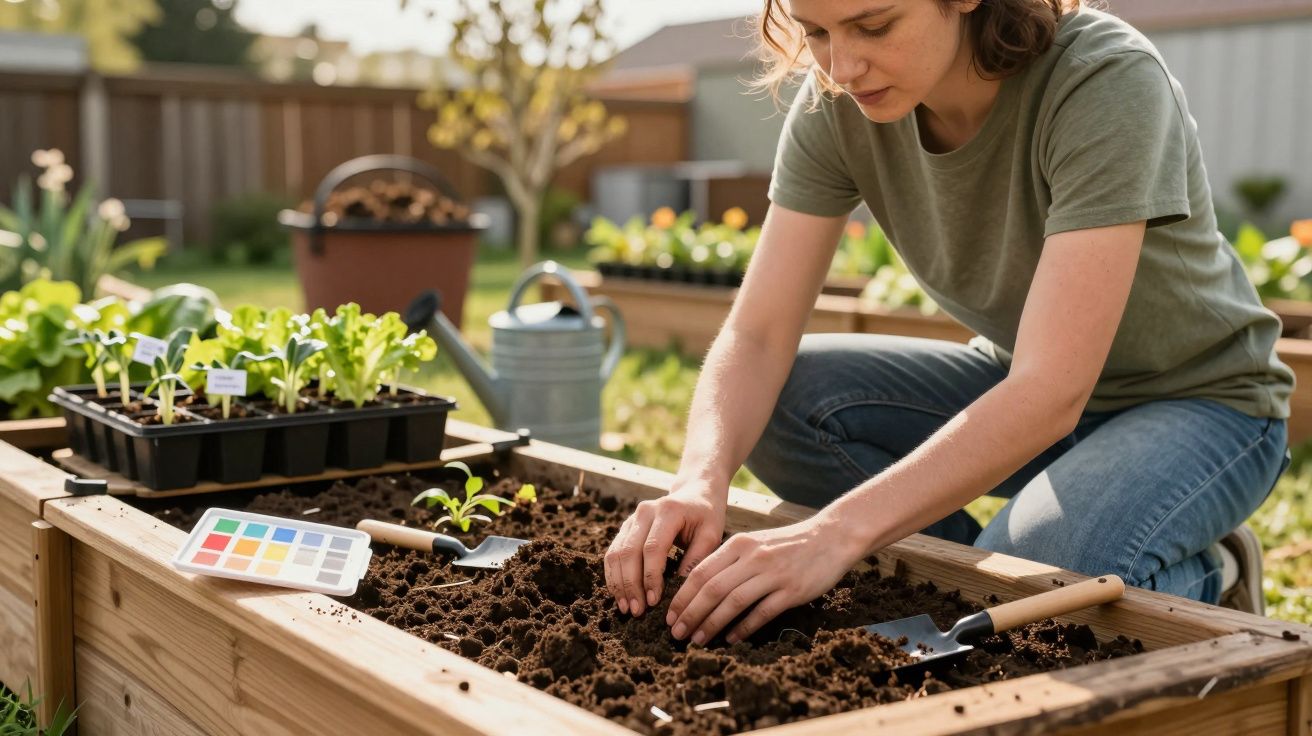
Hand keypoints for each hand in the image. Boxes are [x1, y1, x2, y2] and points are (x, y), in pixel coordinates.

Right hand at [604, 484, 725, 616]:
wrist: (695, 493)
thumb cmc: (706, 516)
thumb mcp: (711, 535)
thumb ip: (696, 559)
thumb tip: (679, 592)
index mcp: (668, 511)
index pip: (652, 548)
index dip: (650, 577)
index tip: (654, 602)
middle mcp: (645, 512)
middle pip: (629, 552)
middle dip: (630, 585)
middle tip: (636, 611)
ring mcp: (632, 518)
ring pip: (616, 553)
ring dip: (619, 583)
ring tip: (626, 608)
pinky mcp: (626, 527)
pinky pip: (613, 552)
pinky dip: (614, 575)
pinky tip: (620, 594)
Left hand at [665, 515, 865, 644]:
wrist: (830, 537)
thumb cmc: (788, 544)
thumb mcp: (754, 543)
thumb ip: (729, 561)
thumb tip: (699, 587)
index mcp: (739, 545)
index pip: (700, 572)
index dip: (682, 596)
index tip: (669, 616)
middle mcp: (752, 557)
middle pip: (711, 588)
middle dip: (690, 614)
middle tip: (676, 633)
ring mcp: (772, 573)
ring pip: (732, 601)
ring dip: (711, 623)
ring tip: (697, 640)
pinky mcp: (791, 590)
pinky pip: (761, 612)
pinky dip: (743, 627)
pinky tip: (731, 639)